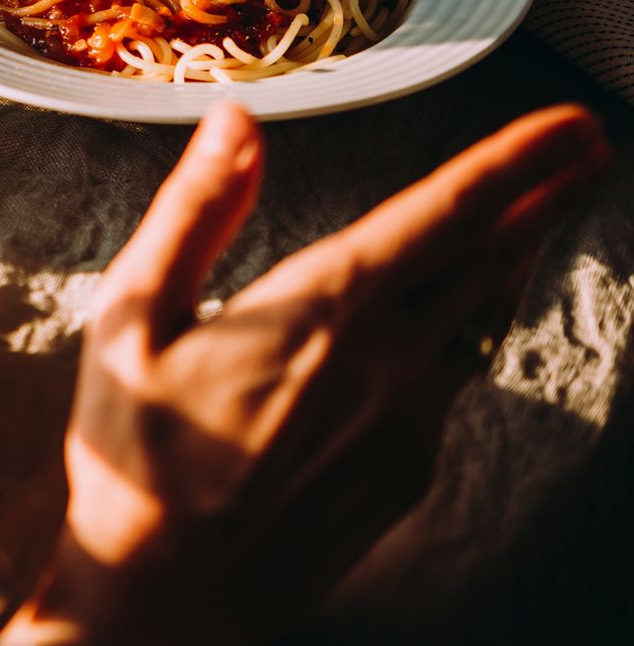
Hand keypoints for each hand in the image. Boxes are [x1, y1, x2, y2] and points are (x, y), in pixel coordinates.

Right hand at [2, 103, 609, 644]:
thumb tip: (235, 124)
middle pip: (488, 260)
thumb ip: (193, 212)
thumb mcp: (131, 318)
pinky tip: (458, 313)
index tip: (570, 126)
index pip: (444, 216)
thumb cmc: (138, 453)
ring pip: (481, 318)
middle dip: (542, 195)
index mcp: (321, 312)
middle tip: (586, 148)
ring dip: (514, 256)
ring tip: (535, 214)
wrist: (171, 593)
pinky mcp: (410, 469)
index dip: (516, 162)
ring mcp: (409, 422)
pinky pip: (454, 376)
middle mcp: (387, 363)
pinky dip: (470, 324)